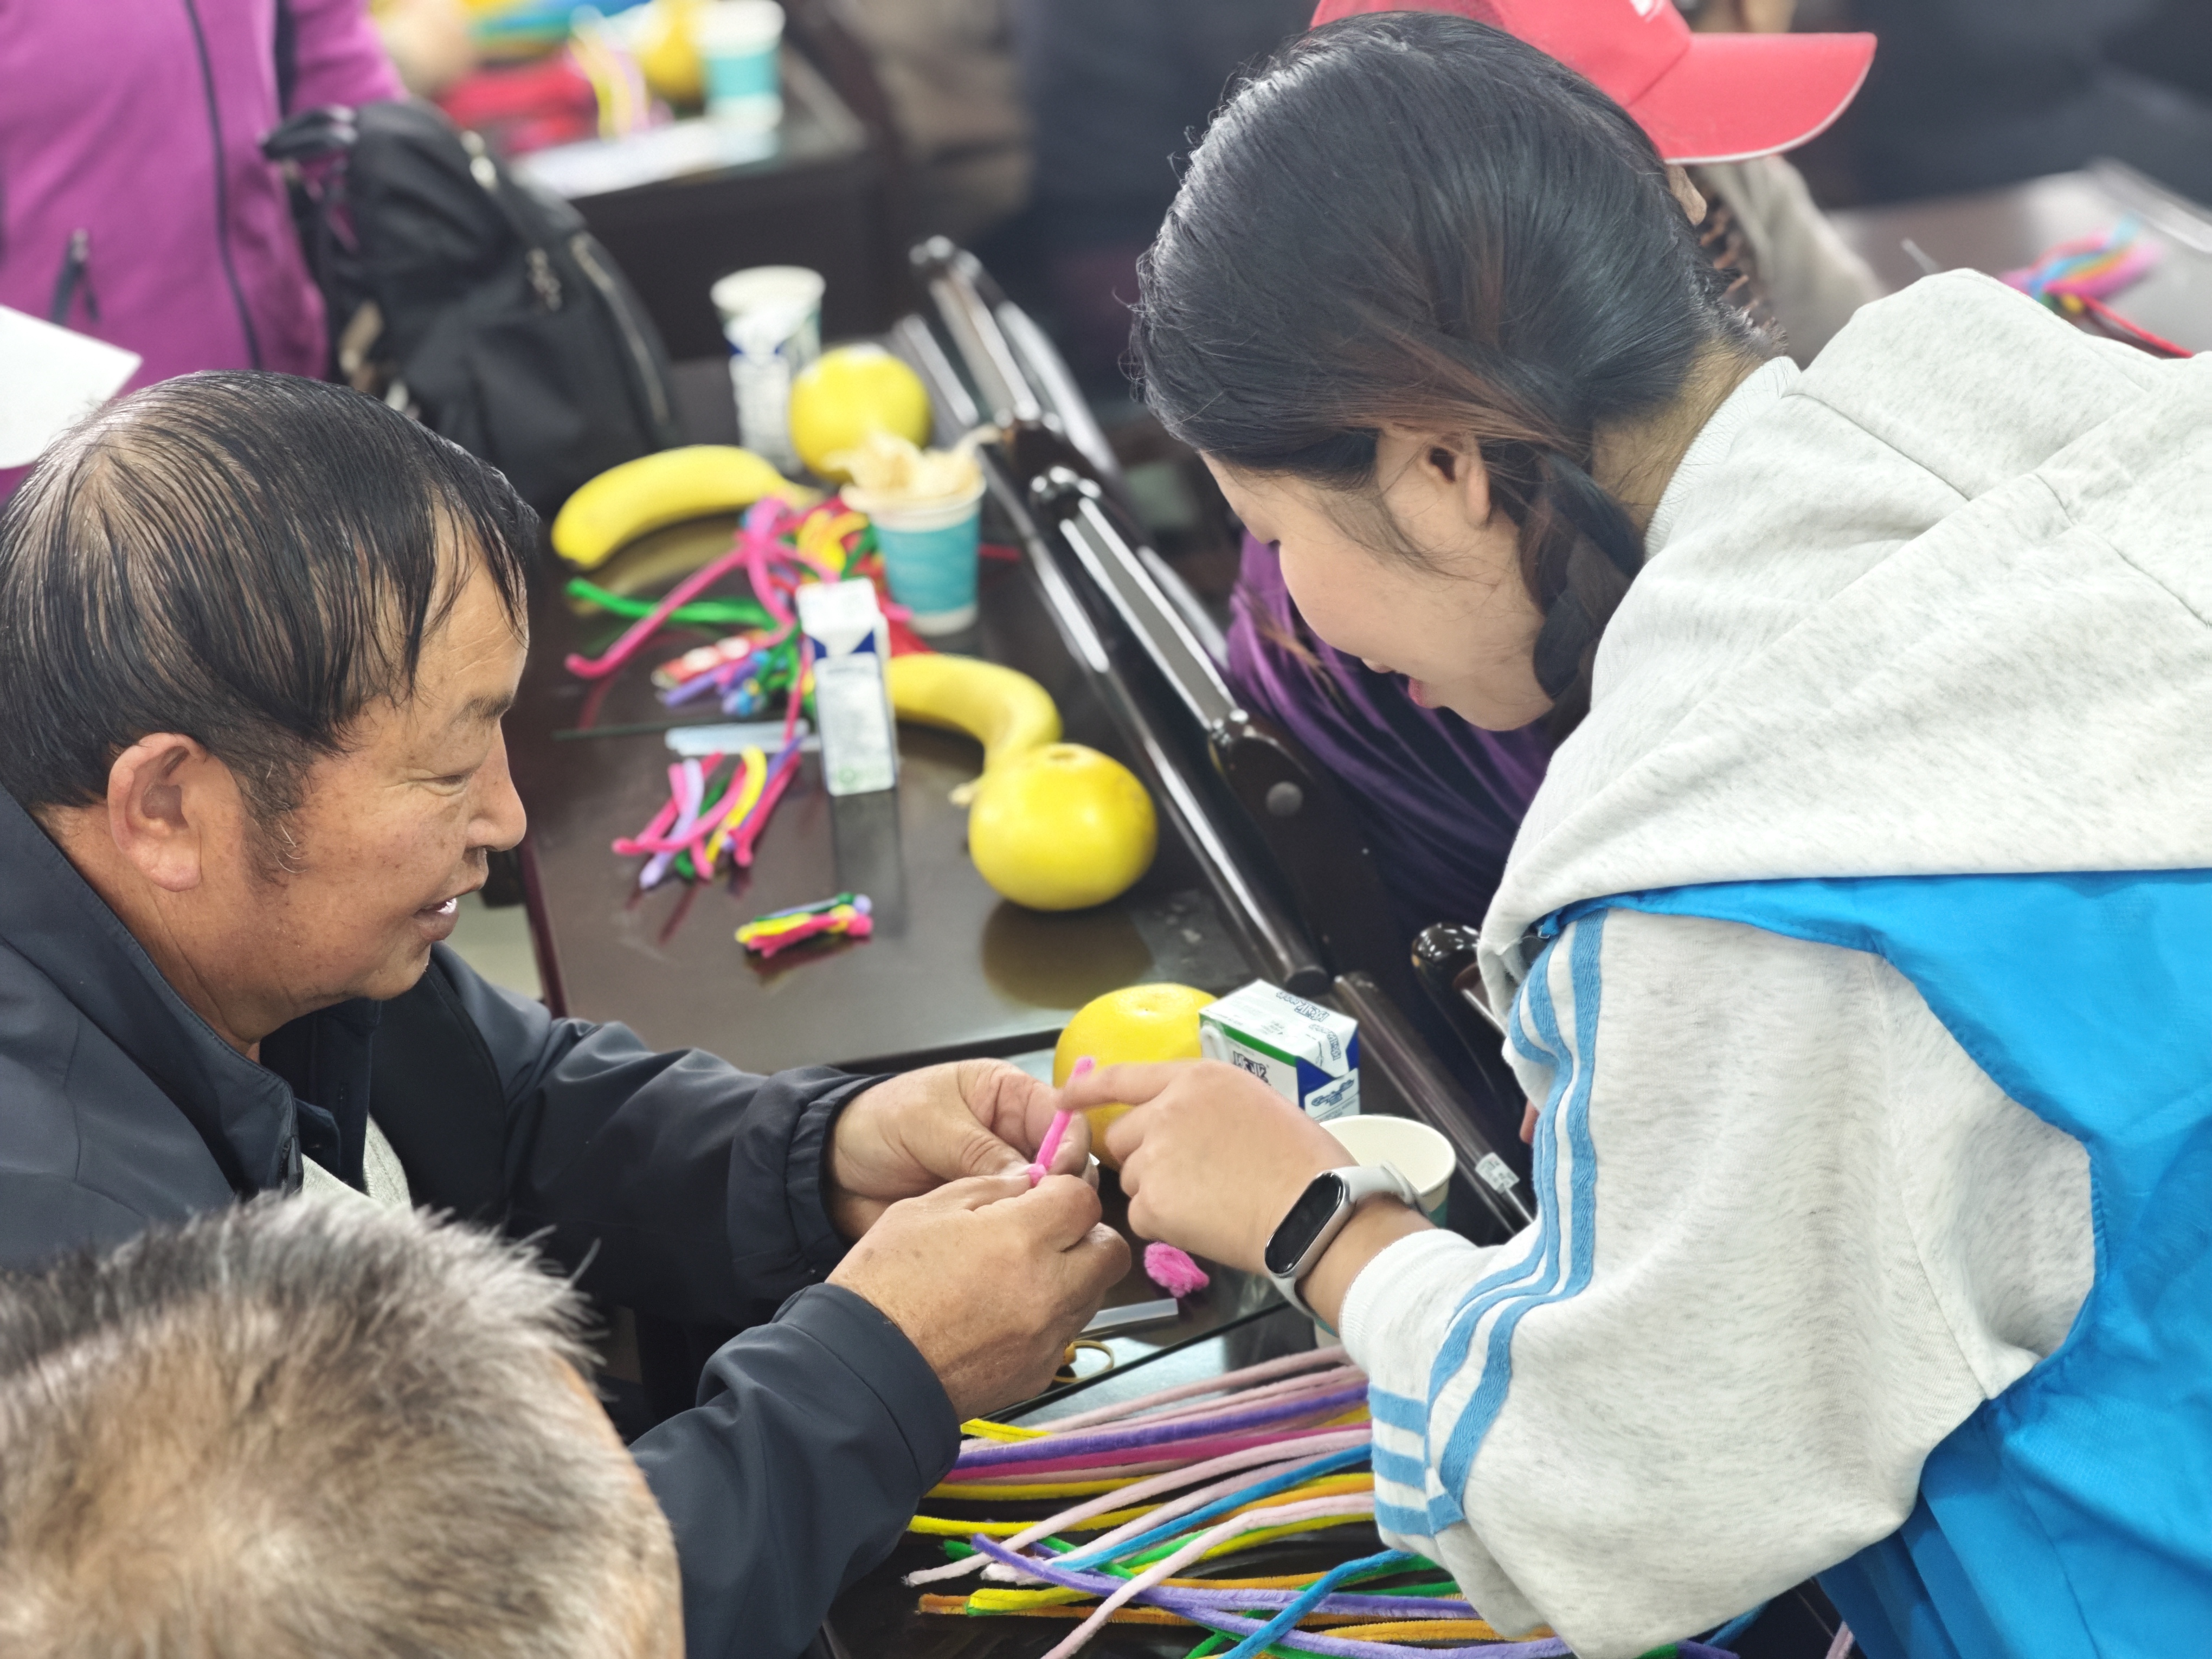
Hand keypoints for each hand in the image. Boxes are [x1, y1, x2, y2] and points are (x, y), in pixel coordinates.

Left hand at [828, 1059, 1092, 1237]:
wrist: (832, 1170)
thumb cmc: (877, 1123)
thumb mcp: (928, 1124)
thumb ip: (978, 1150)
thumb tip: (1030, 1182)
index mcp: (1007, 1095)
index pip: (1061, 1116)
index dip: (1067, 1145)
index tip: (1059, 1176)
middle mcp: (1014, 1135)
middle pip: (1063, 1161)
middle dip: (1060, 1185)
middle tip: (1044, 1210)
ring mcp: (1002, 1176)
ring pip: (1043, 1198)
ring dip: (1038, 1214)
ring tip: (1025, 1232)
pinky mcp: (987, 1213)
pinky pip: (1014, 1225)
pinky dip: (1014, 1235)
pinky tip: (1008, 1246)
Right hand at [829, 1174, 1129, 1417]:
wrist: (863, 1373)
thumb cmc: (885, 1285)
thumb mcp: (926, 1209)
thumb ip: (989, 1189)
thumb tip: (1030, 1183)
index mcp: (1021, 1239)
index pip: (1083, 1198)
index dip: (1061, 1191)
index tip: (1039, 1195)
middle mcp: (1048, 1290)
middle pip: (1110, 1249)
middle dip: (1086, 1233)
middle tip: (1047, 1232)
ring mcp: (1047, 1338)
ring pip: (1094, 1293)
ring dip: (1073, 1275)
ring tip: (1021, 1273)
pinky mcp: (1038, 1373)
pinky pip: (1065, 1333)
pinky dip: (1049, 1317)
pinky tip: (1005, 1312)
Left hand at [1066, 1060, 1346, 1272]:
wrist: (1315, 1211)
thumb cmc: (1305, 1162)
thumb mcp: (1257, 1105)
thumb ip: (1206, 1108)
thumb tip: (1187, 1127)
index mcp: (1197, 1079)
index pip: (1123, 1076)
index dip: (1088, 1088)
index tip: (1066, 1096)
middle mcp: (1167, 1110)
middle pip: (1121, 1137)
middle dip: (1142, 1158)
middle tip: (1188, 1179)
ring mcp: (1155, 1156)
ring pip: (1132, 1179)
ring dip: (1157, 1192)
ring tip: (1209, 1202)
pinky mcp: (1152, 1202)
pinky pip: (1142, 1216)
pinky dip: (1165, 1225)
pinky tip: (1205, 1224)